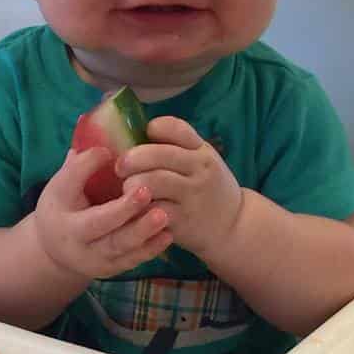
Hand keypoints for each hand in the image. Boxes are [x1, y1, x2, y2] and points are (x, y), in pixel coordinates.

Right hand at [34, 147, 171, 279]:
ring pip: (119, 247)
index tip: (107, 153)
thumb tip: (92, 122)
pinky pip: (132, 260)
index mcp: (59, 209)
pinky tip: (168, 234)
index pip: (68, 186)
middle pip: (98, 225)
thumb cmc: (64, 206)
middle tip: (146, 191)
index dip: (85, 169)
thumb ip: (80, 160)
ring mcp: (93, 257)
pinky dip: (150, 248)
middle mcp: (73, 237)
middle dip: (122, 210)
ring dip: (142, 231)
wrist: (56, 250)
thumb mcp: (63, 184)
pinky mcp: (110, 269)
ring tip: (163, 214)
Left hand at [115, 117, 242, 261]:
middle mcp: (199, 169)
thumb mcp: (202, 161)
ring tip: (126, 189)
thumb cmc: (208, 188)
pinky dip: (139, 208)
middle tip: (120, 167)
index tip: (143, 137)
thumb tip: (134, 133)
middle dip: (132, 158)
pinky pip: (153, 210)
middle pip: (158, 154)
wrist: (233, 226)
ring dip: (131, 184)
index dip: (154, 129)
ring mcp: (191, 195)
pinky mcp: (183, 220)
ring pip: (153, 181)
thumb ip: (177, 147)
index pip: (174, 128)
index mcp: (201, 150)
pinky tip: (135, 208)